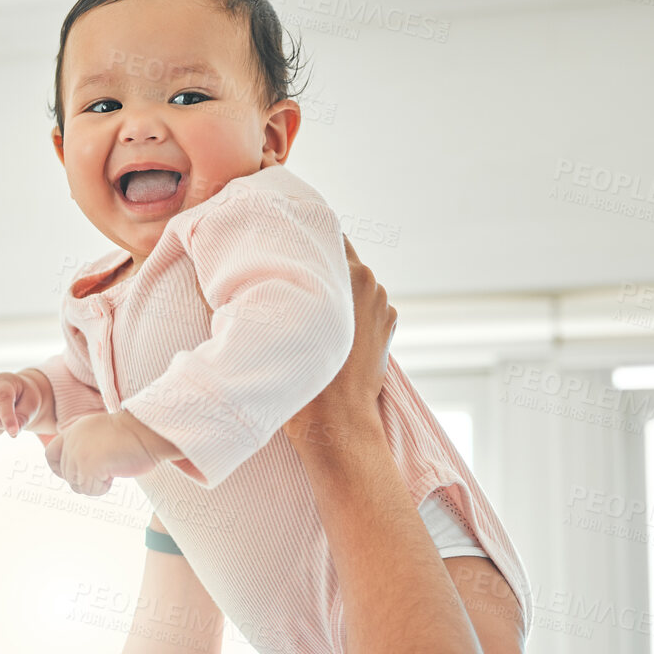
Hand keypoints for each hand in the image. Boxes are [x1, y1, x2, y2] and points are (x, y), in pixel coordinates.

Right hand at [0, 369, 55, 438]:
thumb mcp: (31, 402)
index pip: (2, 399)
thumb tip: (13, 432)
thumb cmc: (23, 396)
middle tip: (13, 420)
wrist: (11, 390)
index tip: (13, 432)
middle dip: (4, 426)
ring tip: (2, 422)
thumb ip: (24, 416)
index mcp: (2, 383)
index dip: (7, 417)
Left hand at [44, 412, 162, 494]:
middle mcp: (71, 442)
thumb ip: (84, 447)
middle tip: (108, 466)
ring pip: (78, 486)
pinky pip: (90, 491)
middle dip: (87, 479)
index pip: (50, 455)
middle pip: (68, 477)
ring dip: (97, 484)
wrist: (146, 430)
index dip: (59, 469)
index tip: (77, 472)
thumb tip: (79, 474)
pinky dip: (103, 488)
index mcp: (73, 431)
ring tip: (112, 468)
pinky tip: (114, 472)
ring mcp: (77, 455)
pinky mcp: (86, 467)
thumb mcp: (100, 435)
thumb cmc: (132, 436)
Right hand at [283, 237, 396, 455]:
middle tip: (292, 277)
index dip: (307, 236)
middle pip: (340, 258)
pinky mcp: (388, 325)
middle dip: (319, 266)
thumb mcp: (284, 319)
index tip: (288, 240)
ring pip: (353, 284)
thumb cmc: (304, 375)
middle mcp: (370, 282)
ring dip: (336, 291)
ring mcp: (383, 304)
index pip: (328, 233)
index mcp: (349, 272)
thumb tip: (265, 268)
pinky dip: (351, 314)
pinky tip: (331, 332)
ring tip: (310, 312)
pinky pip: (366, 307)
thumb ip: (284, 285)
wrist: (337, 420)